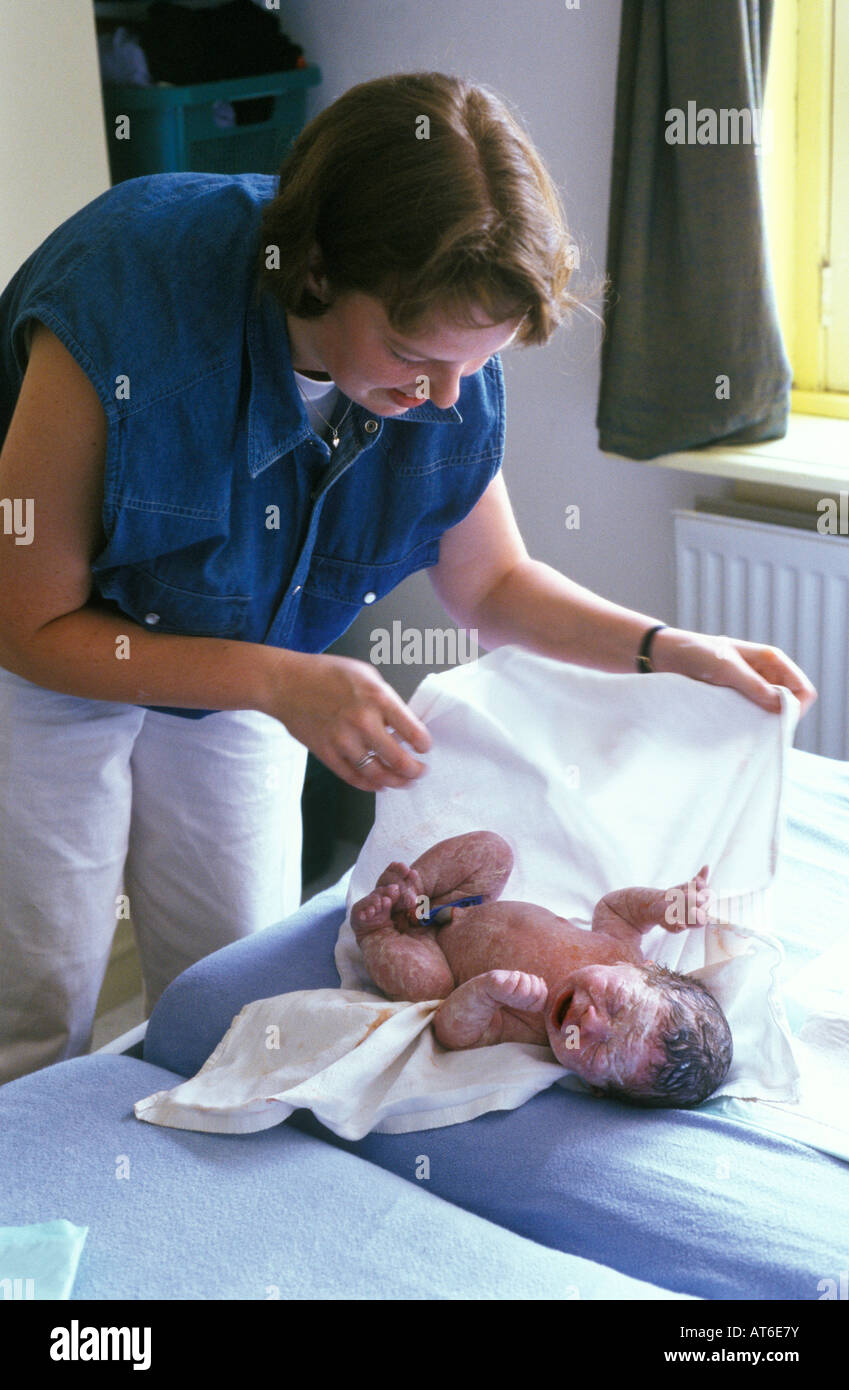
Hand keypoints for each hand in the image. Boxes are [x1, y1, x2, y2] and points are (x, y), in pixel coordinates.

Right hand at [266, 651, 430, 790]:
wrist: (286, 682)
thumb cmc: (326, 674)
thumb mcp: (365, 675)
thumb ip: (386, 700)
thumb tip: (404, 723)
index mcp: (377, 698)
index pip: (413, 731)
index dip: (424, 745)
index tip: (425, 748)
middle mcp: (362, 721)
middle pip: (399, 760)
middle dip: (415, 770)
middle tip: (420, 771)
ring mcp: (343, 740)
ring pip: (377, 774)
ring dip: (395, 782)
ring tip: (404, 782)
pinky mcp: (326, 753)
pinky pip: (353, 777)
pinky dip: (369, 785)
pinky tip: (378, 784)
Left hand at [650, 627, 816, 716]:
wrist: (662, 654)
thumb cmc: (694, 652)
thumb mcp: (726, 668)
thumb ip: (754, 686)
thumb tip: (781, 707)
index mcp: (770, 660)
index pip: (802, 690)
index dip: (795, 707)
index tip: (774, 721)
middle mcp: (764, 675)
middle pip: (789, 705)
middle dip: (778, 718)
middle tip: (754, 728)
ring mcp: (750, 688)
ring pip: (769, 712)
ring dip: (760, 722)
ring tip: (740, 727)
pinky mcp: (734, 699)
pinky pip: (751, 715)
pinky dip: (746, 723)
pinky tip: (732, 728)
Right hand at [661, 864, 712, 932]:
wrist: (657, 904)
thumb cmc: (662, 916)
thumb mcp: (665, 922)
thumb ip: (673, 926)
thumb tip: (682, 927)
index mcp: (694, 921)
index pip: (701, 920)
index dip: (699, 916)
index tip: (693, 911)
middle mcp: (699, 909)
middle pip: (704, 905)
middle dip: (700, 899)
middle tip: (697, 896)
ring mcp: (699, 898)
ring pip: (704, 892)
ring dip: (701, 886)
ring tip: (696, 880)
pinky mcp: (696, 887)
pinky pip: (700, 881)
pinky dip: (702, 874)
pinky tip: (705, 868)